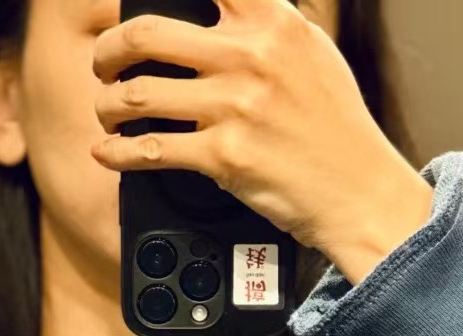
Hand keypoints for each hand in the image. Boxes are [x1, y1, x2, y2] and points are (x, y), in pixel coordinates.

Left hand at [91, 0, 433, 284]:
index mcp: (272, 21)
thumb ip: (270, 24)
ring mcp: (234, 107)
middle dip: (109, 49)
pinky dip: (117, 153)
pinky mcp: (223, 157)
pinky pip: (150, 149)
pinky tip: (108, 152)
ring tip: (107, 112)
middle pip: (146, 33)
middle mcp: (249, 56)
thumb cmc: (337, 127)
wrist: (358, 191)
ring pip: (138, 94)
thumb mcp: (313, 53)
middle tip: (104, 63)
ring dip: (107, 105)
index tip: (128, 1)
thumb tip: (231, 7)